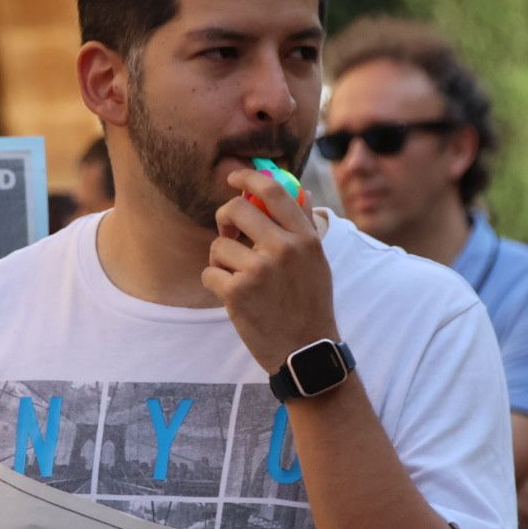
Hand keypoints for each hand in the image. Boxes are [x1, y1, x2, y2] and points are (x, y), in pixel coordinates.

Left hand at [203, 168, 336, 373]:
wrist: (306, 351)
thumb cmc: (311, 305)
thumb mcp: (318, 262)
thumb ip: (306, 226)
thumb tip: (300, 192)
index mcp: (305, 237)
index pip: (274, 191)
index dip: (248, 178)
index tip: (234, 177)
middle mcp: (283, 248)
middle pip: (236, 209)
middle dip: (224, 219)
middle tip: (228, 233)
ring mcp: (258, 270)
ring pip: (218, 245)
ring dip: (221, 261)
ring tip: (239, 279)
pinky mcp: (237, 292)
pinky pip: (209, 272)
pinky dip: (215, 283)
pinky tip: (234, 297)